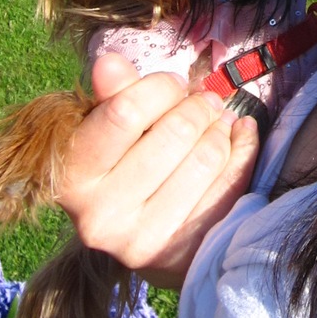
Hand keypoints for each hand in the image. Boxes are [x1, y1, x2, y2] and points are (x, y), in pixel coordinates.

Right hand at [55, 54, 260, 287]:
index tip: (173, 84)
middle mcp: (100, 218)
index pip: (125, 112)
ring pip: (206, 157)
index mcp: (73, 180)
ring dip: (222, 129)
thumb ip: (112, 97)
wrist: (141, 238)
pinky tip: (238, 137)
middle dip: (198, 107)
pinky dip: (242, 152)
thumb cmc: (124, 169)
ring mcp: (141, 242)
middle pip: (175, 133)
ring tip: (220, 121)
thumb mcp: (108, 132)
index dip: (160, 88)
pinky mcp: (182, 254)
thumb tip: (110, 62)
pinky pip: (230, 185)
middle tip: (206, 101)